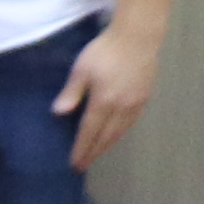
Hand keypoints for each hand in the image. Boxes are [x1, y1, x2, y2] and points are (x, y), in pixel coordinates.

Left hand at [62, 17, 160, 166]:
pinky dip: (121, 132)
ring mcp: (135, 103)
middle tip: (84, 165)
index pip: (89, 132)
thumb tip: (58, 114)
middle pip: (106, 136)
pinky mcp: (145, 96)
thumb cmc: (105, 51)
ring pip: (121, 131)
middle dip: (94, 152)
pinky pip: (131, 122)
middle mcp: (121, 107)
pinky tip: (116, 135)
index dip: (81, 149)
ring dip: (108, 145)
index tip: (75, 163)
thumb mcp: (81, 70)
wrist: (138, 37)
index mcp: (103, 102)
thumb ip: (71, 93)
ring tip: (98, 154)